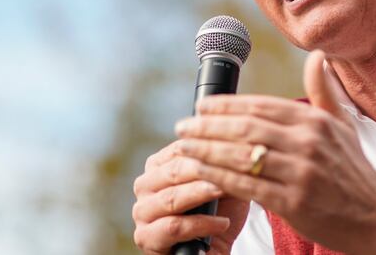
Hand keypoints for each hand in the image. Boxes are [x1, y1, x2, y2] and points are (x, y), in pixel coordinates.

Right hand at [132, 140, 249, 254]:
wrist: (215, 248)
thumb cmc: (220, 209)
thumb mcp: (227, 180)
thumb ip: (224, 158)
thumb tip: (233, 133)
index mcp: (159, 165)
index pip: (180, 148)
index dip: (207, 146)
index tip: (232, 144)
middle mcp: (145, 185)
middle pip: (173, 171)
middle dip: (203, 168)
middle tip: (229, 167)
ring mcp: (142, 212)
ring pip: (171, 198)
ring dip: (200, 193)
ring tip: (224, 191)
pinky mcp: (146, 238)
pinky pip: (173, 227)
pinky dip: (201, 224)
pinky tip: (222, 223)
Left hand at [173, 50, 375, 253]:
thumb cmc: (356, 172)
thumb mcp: (344, 126)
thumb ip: (324, 92)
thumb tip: (317, 57)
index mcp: (316, 121)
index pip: (262, 106)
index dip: (228, 104)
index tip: (203, 105)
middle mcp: (308, 142)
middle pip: (246, 127)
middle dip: (208, 125)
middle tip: (183, 125)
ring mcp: (301, 172)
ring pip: (242, 155)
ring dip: (207, 149)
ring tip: (184, 146)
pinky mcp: (294, 201)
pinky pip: (247, 185)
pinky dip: (219, 177)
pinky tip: (201, 172)